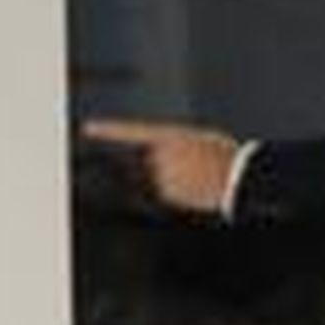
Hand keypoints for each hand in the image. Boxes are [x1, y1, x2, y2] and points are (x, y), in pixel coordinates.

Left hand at [82, 117, 242, 215]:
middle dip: (159, 163)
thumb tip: (164, 151)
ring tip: (195, 177)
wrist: (236, 178)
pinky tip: (194, 188)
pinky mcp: (167, 195)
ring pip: (156, 178)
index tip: (88, 128)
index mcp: (167, 135)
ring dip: (170, 178)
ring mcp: (162, 176)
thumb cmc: (223, 155)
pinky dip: (176, 192)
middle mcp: (159, 156)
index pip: (130, 131)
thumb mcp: (199, 138)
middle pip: (146, 159)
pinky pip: (164, 193)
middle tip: (188, 165)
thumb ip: (175, 143)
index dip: (108, 130)